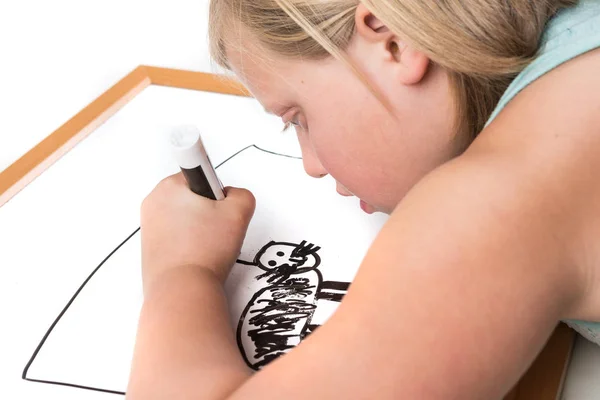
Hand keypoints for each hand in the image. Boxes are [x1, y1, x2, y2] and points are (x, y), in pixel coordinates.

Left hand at [140, 173, 254, 293]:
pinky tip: (197, 259)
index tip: (218, 212)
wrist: (182, 291)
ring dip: (201, 230)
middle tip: (218, 233)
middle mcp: (152, 203)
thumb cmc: (206, 248)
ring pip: (186, 219)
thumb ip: (242, 194)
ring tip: (208, 249)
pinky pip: (177, 238)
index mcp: (168, 186)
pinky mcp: (149, 250)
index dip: (216, 193)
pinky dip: (189, 245)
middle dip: (209, 212)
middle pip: (192, 197)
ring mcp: (148, 228)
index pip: (200, 175)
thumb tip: (231, 198)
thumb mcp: (239, 211)